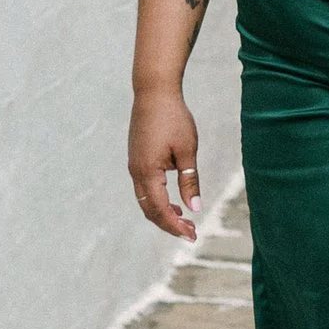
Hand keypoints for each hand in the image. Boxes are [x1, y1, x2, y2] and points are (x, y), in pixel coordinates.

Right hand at [129, 88, 201, 239]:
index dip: (175, 226)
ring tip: (184, 220)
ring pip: (145, 200)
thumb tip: (194, 208)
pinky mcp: (136, 159)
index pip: (160, 210)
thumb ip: (189, 180)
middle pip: (149, 210)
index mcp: (148, 172)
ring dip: (162, 213)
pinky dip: (157, 200)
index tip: (192, 235)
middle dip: (169, 224)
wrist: (154, 93)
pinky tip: (174, 201)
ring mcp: (134, 165)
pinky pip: (144, 188)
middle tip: (191, 232)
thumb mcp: (187, 150)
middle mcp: (136, 172)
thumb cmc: (174, 118)